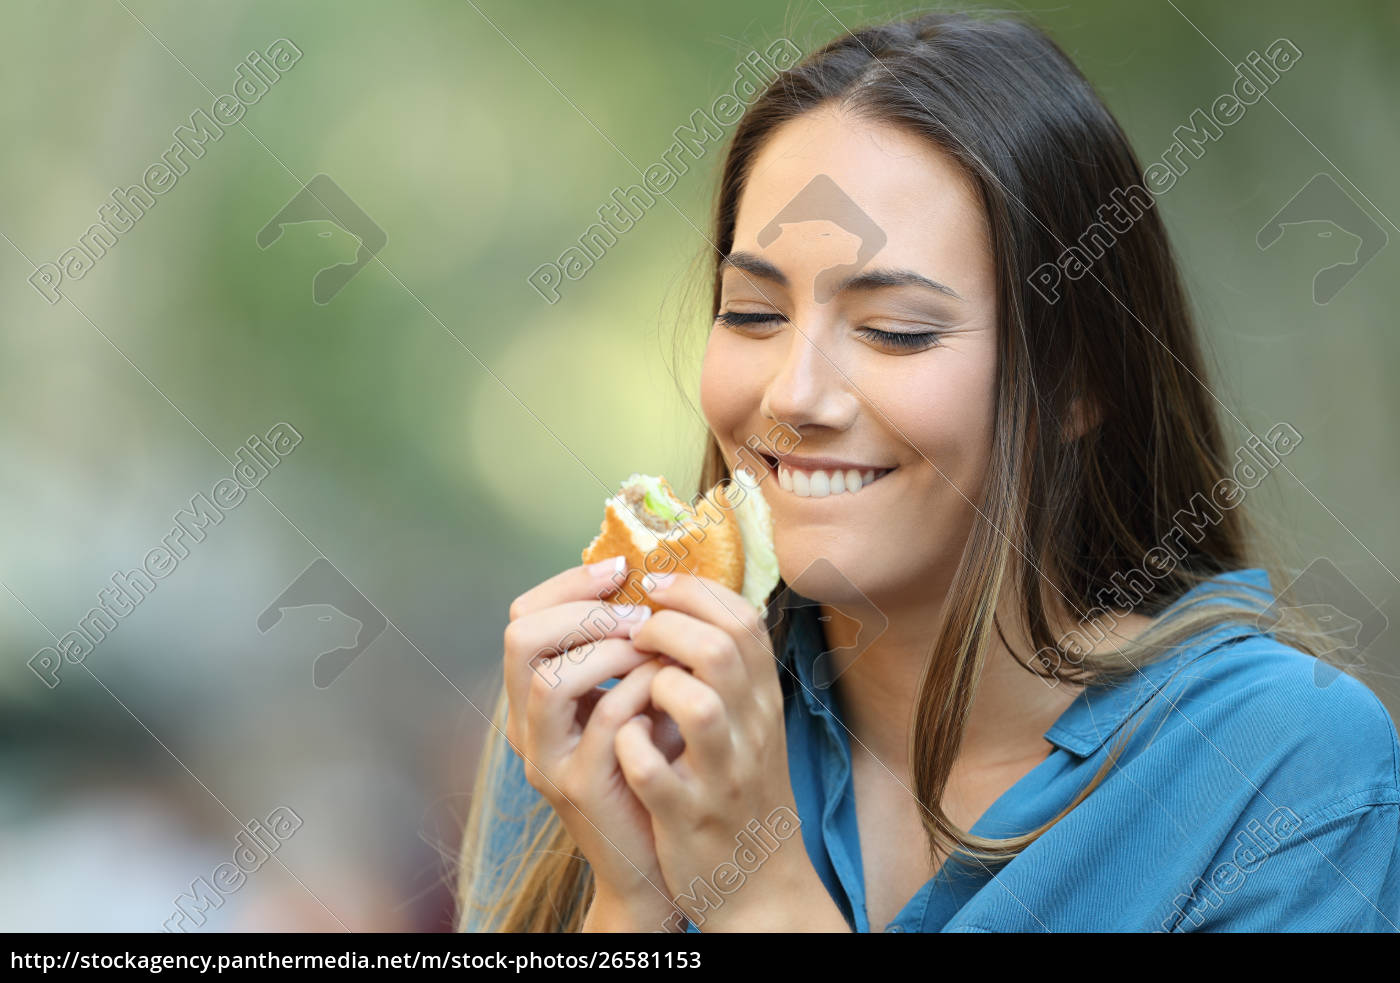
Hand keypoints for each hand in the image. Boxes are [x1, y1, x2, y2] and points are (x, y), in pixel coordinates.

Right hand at [503, 556, 684, 929]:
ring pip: (549, 677)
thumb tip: (655, 580)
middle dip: (583, 609)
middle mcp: (526, 723)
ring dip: (608, 648)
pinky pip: (602, 719)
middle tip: (637, 611)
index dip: (568, 584)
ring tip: (651, 646)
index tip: (620, 569)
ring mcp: (547, 756)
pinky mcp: (579, 786)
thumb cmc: (652, 767)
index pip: (523, 617)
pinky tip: (667, 684)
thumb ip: (629, 649)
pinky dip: (638, 689)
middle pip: (520, 637)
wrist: (651, 859)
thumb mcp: (634, 696)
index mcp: (534, 696)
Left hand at [616, 573, 841, 931]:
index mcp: (763, 700)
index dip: (693, 591)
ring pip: (696, 703)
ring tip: (631, 686)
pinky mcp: (688, 818)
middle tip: (634, 635)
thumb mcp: (749, 721)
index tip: (653, 588)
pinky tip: (620, 742)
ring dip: (652, 682)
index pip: (742, 619)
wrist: (761, 884)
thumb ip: (727, 668)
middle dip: (665, 627)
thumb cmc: (741, 790)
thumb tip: (686, 602)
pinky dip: (628, 747)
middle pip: (720, 648)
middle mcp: (751, 731)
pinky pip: (651, 769)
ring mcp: (721, 775)